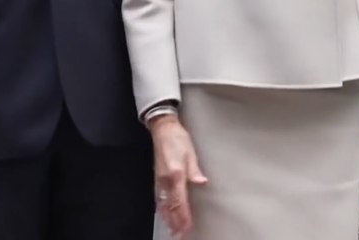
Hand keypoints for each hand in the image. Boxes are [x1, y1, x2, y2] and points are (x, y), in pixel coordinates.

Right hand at [149, 115, 207, 238]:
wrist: (162, 129)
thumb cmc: (177, 139)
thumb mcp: (190, 153)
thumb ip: (195, 170)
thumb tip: (201, 182)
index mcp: (175, 174)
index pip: (180, 201)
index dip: (183, 216)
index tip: (186, 228)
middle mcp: (166, 179)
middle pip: (170, 206)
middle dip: (175, 221)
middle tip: (178, 234)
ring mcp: (160, 179)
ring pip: (163, 203)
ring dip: (167, 217)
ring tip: (171, 228)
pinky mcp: (157, 176)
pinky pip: (159, 196)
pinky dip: (161, 207)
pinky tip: (162, 212)